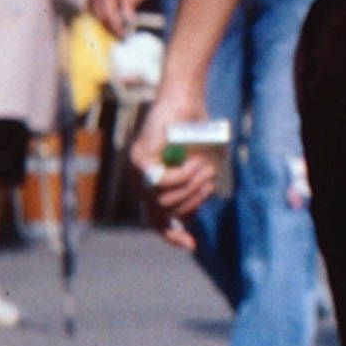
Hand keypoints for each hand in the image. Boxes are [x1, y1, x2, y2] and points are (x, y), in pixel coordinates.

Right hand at [87, 0, 136, 38]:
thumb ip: (127, 1)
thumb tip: (128, 19)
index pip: (110, 18)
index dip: (117, 29)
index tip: (124, 37)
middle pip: (101, 17)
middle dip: (113, 24)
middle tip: (124, 27)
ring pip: (98, 9)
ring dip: (112, 12)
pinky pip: (96, 0)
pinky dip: (107, 3)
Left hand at [142, 70, 224, 228]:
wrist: (185, 99)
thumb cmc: (195, 130)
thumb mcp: (197, 167)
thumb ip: (190, 189)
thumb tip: (188, 216)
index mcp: (153, 186)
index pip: (157, 221)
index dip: (173, 235)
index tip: (191, 245)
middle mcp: (139, 182)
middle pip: (167, 211)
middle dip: (195, 199)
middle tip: (210, 178)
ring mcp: (135, 171)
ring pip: (164, 199)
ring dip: (191, 185)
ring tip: (204, 166)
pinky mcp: (138, 159)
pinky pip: (160, 183)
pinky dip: (181, 175)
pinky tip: (193, 162)